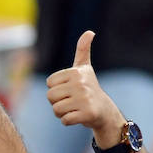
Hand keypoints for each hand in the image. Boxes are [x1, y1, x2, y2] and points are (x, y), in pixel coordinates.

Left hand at [45, 31, 127, 148]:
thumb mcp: (84, 68)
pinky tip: (79, 116)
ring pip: (56, 109)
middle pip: (50, 96)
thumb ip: (83, 50)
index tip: (70, 89)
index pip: (49, 84)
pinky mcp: (87, 113)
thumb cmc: (88, 88)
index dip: (56, 89)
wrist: (103, 110)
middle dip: (57, 102)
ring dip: (62, 112)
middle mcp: (81, 84)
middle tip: (72, 100)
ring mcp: (85, 99)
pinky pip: (64, 120)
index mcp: (77, 72)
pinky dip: (68, 121)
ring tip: (75, 108)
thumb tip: (90, 32)